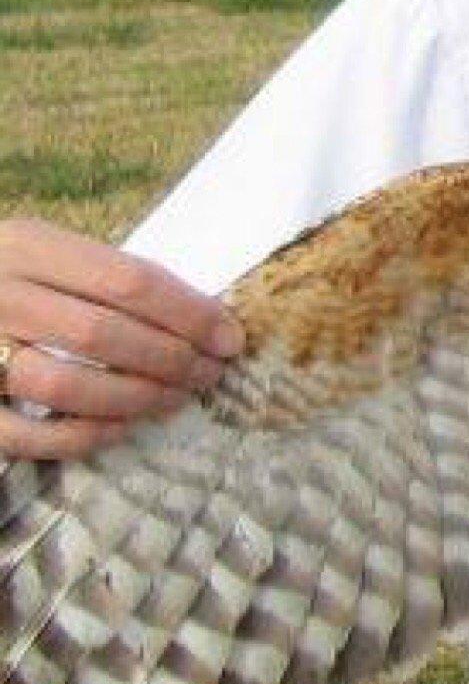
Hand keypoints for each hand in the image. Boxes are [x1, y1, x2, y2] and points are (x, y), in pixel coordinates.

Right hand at [0, 219, 243, 459]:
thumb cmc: (12, 275)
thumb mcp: (51, 252)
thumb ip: (111, 276)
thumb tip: (206, 321)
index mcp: (28, 245)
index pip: (129, 281)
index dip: (191, 314)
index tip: (231, 339)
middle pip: (103, 334)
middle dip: (172, 360)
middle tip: (211, 374)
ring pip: (64, 386)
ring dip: (136, 399)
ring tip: (177, 400)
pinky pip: (23, 435)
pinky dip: (81, 437)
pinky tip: (122, 429)